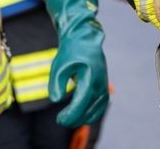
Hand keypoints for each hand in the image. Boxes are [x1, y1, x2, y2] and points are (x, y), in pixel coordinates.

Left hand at [42, 0, 110, 126]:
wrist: (85, 39)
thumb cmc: (70, 51)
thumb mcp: (59, 65)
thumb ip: (56, 83)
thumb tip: (55, 99)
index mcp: (90, 77)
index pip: (81, 103)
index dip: (70, 115)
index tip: (59, 119)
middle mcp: (100, 84)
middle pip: (89, 111)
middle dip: (74, 119)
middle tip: (60, 120)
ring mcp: (104, 86)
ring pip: (96, 111)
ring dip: (82, 118)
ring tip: (67, 119)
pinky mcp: (103, 87)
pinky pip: (99, 106)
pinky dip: (90, 113)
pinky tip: (78, 115)